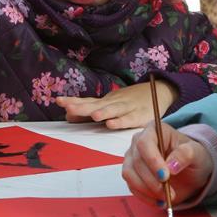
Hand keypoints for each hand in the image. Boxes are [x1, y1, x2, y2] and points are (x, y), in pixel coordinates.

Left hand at [55, 79, 176, 129]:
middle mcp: (114, 103)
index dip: (74, 101)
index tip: (59, 101)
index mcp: (105, 101)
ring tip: (92, 115)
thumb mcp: (108, 105)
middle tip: (67, 106)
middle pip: (96, 104)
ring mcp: (127, 108)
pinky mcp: (139, 116)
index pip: (87, 101)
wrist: (157, 91)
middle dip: (82, 106)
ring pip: (113, 110)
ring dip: (103, 112)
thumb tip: (68, 115)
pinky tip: (112, 124)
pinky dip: (121, 122)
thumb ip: (90, 111)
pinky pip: (129, 120)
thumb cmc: (129, 101)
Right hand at [122, 122, 212, 206]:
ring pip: (130, 174)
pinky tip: (160, 201)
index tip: (165, 176)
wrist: (190, 170)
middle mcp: (139, 141)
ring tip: (166, 198)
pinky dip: (145, 197)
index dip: (152, 160)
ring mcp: (133, 158)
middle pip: (137, 161)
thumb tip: (171, 166)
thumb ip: (185, 154)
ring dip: (147, 190)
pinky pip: (132, 187)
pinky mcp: (132, 174)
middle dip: (152, 180)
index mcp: (154, 130)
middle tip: (169, 192)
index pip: (145, 143)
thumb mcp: (197, 153)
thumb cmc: (193, 156)